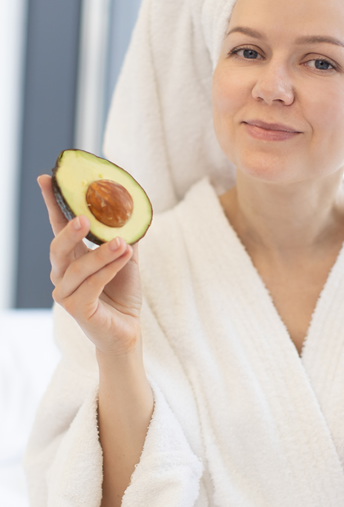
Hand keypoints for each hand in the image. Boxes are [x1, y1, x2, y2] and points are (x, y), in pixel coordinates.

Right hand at [38, 174, 142, 355]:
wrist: (128, 328)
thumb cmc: (123, 292)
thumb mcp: (127, 257)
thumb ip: (126, 233)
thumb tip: (133, 205)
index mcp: (72, 257)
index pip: (58, 226)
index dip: (52, 203)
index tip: (47, 178)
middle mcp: (63, 273)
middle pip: (57, 247)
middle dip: (69, 230)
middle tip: (85, 217)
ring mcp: (66, 293)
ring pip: (78, 268)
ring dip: (101, 253)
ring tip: (122, 242)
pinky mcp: (77, 309)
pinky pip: (92, 285)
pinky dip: (109, 270)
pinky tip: (124, 256)